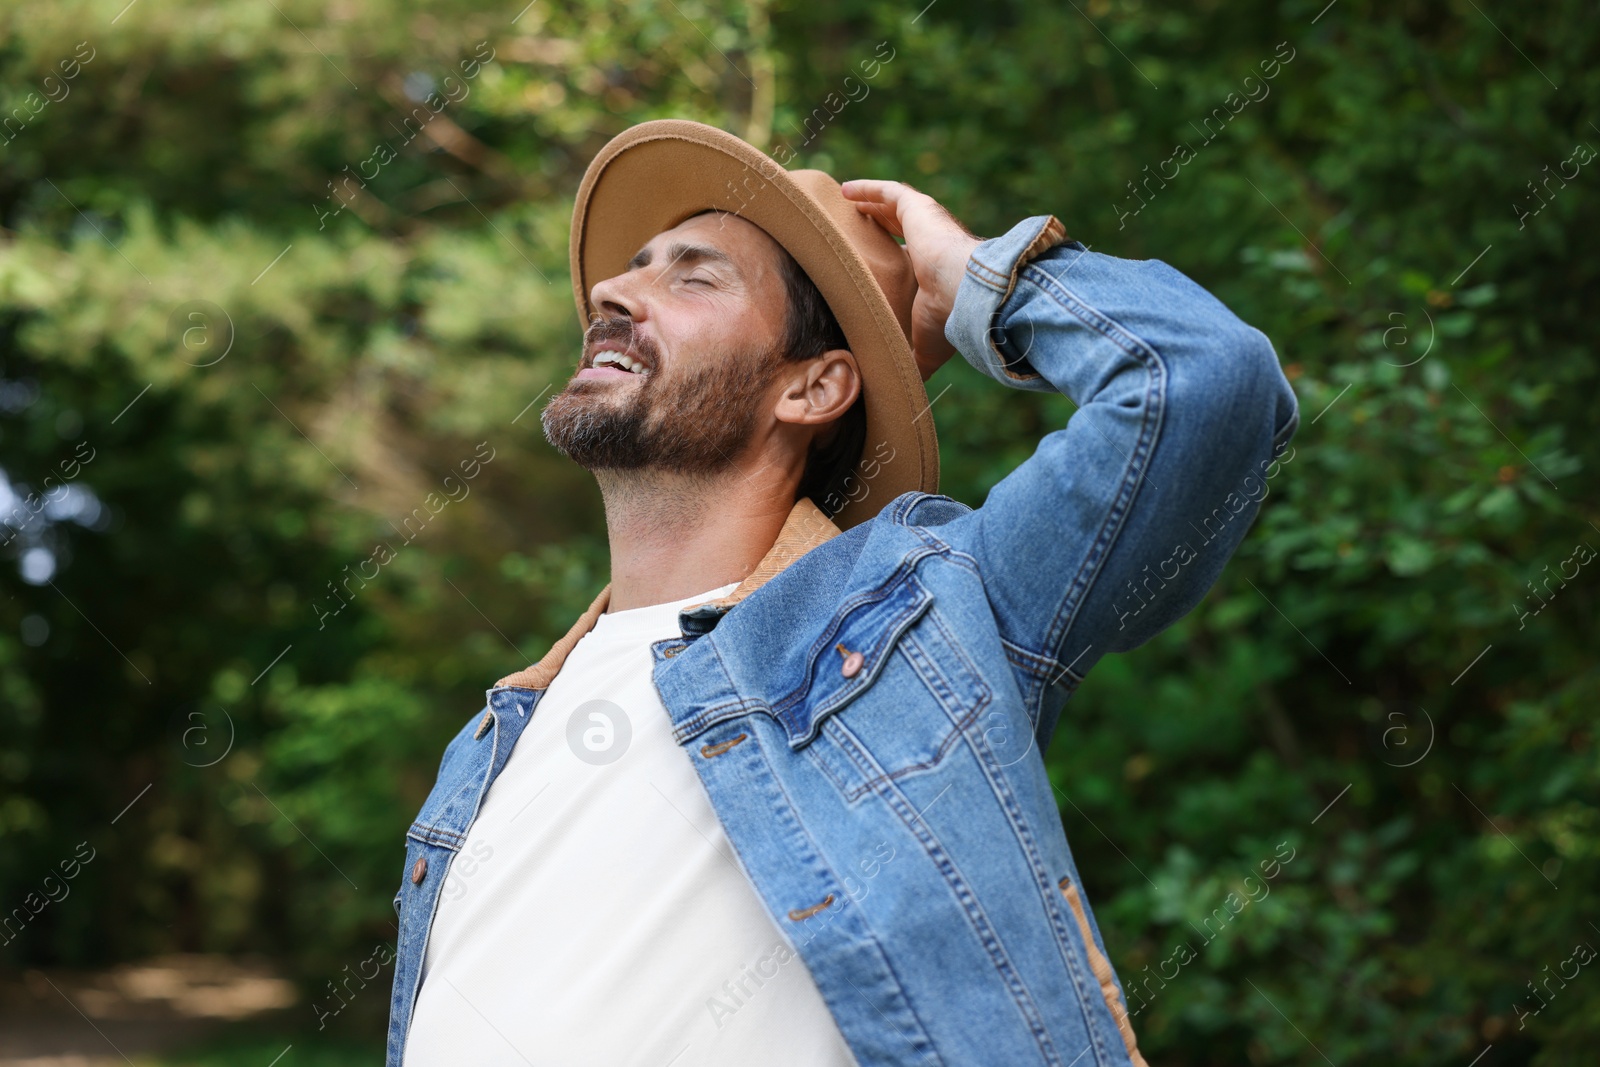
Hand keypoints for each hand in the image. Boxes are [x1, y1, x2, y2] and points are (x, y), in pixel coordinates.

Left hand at [840, 180, 979, 381]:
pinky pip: (889, 192)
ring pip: (893, 209)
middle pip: (900, 232)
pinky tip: (847, 190)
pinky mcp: (919, 208)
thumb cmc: (948, 322)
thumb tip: (896, 390)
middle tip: (853, 229)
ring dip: (871, 205)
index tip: (869, 264)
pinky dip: (868, 190)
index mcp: (934, 275)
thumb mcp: (924, 347)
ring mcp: (927, 225)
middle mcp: (932, 247)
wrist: (967, 293)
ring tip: (847, 203)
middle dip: (879, 227)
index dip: (890, 260)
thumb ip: (911, 361)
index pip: (910, 263)